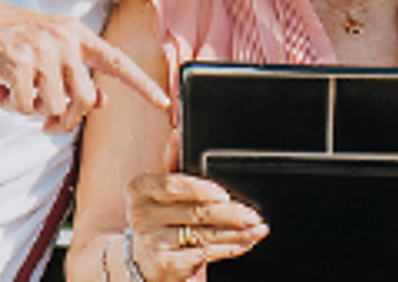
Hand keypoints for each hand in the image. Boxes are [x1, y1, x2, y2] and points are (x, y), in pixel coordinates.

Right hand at [0, 0, 170, 132]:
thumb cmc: (5, 39)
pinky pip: (24, 107)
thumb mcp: (46, 50)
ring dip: (31, 109)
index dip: (142, 84)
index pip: (117, 61)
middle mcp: (65, 39)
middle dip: (65, 116)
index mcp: (75, 34)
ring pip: (54, 107)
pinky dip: (8, 105)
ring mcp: (42, 50)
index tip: (163, 102)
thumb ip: (75, 72)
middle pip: (85, 100)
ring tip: (12, 88)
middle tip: (41, 114)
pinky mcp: (17, 63)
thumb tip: (103, 101)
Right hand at [125, 173, 267, 281]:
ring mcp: (150, 241)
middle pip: (195, 211)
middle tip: (253, 214)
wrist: (143, 260)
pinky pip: (204, 253)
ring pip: (204, 234)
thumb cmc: (159, 218)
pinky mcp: (163, 263)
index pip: (173, 184)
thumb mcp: (160, 190)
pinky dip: (229, 248)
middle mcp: (140, 215)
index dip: (201, 189)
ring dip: (237, 232)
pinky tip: (244, 243)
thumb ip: (172, 163)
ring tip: (257, 228)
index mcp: (139, 188)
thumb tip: (177, 134)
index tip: (224, 194)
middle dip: (231, 213)